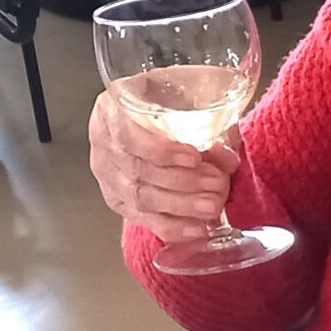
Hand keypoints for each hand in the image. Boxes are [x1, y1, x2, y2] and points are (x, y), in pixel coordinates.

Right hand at [88, 92, 235, 244]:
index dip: (161, 151)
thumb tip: (227, 159)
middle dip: (181, 182)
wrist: (146, 119)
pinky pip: (142, 219)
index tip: (194, 157)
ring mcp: (107, 175)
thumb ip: (205, 125)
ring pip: (139, 198)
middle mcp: (103, 145)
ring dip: (180, 205)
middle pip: (137, 171)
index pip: (127, 136)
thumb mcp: (183, 101)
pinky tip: (196, 229)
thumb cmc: (166, 104)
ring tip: (212, 206)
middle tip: (216, 184)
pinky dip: (171, 226)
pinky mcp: (118, 201)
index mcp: (111, 112)